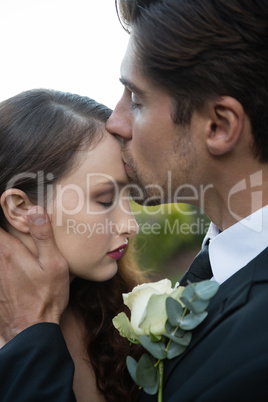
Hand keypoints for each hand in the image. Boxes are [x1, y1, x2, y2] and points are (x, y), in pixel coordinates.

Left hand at [0, 206, 69, 345]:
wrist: (31, 331)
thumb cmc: (47, 297)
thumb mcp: (54, 264)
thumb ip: (44, 236)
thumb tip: (34, 210)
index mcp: (10, 252)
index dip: (1, 211)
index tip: (4, 203)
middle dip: (1, 227)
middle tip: (7, 216)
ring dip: (2, 244)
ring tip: (13, 243)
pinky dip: (2, 258)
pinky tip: (15, 264)